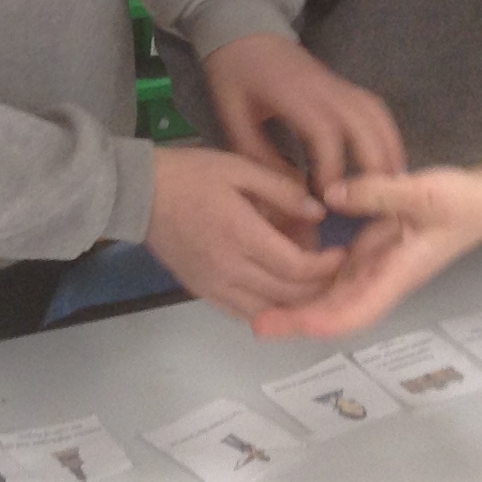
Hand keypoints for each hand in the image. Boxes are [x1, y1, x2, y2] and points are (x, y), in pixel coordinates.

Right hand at [144, 145, 346, 321]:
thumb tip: (318, 215)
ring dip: (297, 305)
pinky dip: (268, 311)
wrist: (138, 194)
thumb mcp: (238, 167)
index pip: (296, 267)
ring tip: (315, 288)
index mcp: (241, 234)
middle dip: (320, 287)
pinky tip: (281, 298)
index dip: (327, 266)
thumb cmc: (190, 175)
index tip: (342, 254)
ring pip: (268, 311)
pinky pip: (243, 314)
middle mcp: (230, 268)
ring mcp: (214, 285)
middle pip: (288, 294)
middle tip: (337, 273)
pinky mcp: (202, 292)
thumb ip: (281, 190)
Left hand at [204, 35, 404, 190]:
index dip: (332, 169)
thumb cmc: (234, 74)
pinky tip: (386, 162)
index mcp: (294, 96)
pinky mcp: (345, 86)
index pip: (325, 134)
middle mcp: (325, 89)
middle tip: (369, 204)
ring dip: (388, 152)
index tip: (327, 200)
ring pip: (377, 117)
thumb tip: (291, 193)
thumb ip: (259, 154)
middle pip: (364, 126)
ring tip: (388, 189)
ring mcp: (339, 85)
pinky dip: (387, 136)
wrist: (243, 30)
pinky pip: (375, 110)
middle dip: (372, 166)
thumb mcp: (233, 116)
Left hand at [251, 165, 481, 340]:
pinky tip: (281, 272)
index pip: (355, 311)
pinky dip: (308, 279)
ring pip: (330, 296)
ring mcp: (373, 269)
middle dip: (297, 320)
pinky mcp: (368, 253)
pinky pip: (333, 275)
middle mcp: (381, 279)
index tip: (288, 324)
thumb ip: (377, 192)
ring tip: (257, 302)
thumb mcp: (424, 191)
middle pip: (334, 311)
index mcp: (396, 274)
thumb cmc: (462, 202)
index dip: (322, 321)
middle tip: (255, 322)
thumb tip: (330, 193)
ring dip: (298, 303)